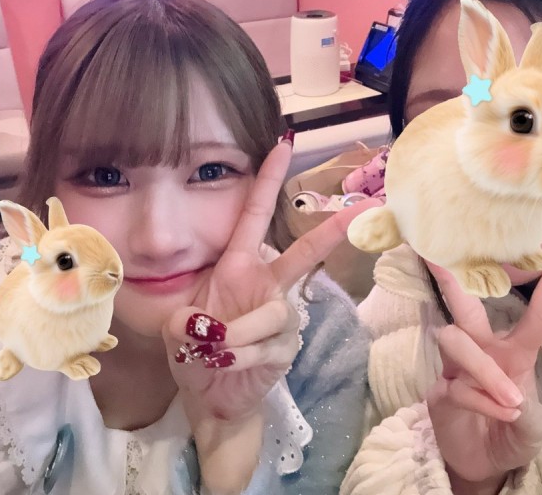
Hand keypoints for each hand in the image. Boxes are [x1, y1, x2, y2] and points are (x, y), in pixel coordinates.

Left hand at [163, 139, 380, 421]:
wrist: (209, 396)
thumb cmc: (194, 350)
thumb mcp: (176, 327)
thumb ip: (186, 320)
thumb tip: (204, 324)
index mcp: (238, 266)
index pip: (255, 216)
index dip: (268, 181)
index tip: (283, 145)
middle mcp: (265, 285)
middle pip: (303, 254)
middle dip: (331, 230)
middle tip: (365, 207)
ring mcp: (280, 316)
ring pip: (273, 314)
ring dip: (235, 335)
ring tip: (212, 350)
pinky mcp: (287, 347)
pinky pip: (268, 346)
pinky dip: (239, 358)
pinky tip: (226, 365)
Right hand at [425, 238, 541, 488]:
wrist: (483, 465)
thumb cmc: (511, 432)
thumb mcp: (533, 427)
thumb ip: (528, 414)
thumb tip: (510, 399)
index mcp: (515, 350)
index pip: (538, 313)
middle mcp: (483, 350)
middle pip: (465, 305)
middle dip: (452, 278)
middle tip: (437, 254)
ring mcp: (457, 369)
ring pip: (459, 341)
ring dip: (486, 370)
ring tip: (512, 401)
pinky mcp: (439, 391)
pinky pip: (457, 384)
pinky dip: (483, 400)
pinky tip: (503, 414)